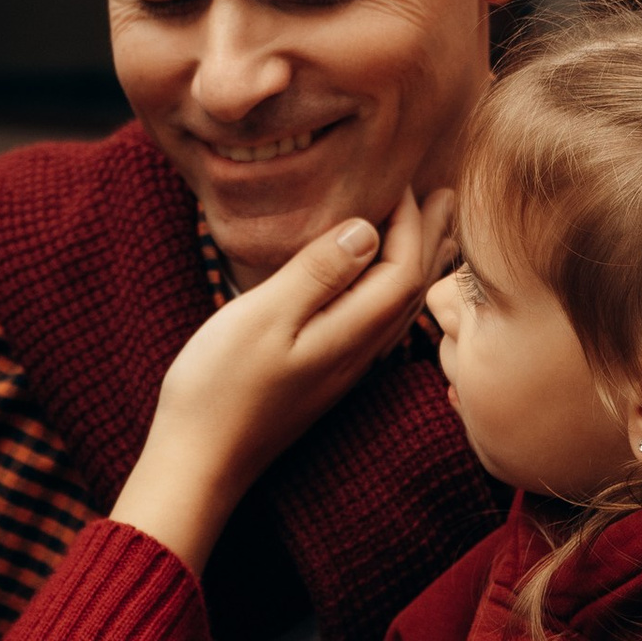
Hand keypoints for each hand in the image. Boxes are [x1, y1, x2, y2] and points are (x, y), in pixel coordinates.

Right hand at [111, 191, 450, 574]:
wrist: (198, 462)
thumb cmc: (218, 389)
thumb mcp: (263, 318)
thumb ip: (317, 273)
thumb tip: (367, 229)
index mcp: (350, 334)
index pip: (404, 268)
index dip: (410, 221)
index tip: (400, 178)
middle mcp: (359, 354)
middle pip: (412, 288)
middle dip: (428, 238)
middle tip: (443, 193)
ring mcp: (342, 369)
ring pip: (398, 309)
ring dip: (417, 264)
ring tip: (429, 229)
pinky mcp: (322, 377)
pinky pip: (376, 324)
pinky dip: (391, 291)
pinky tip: (376, 283)